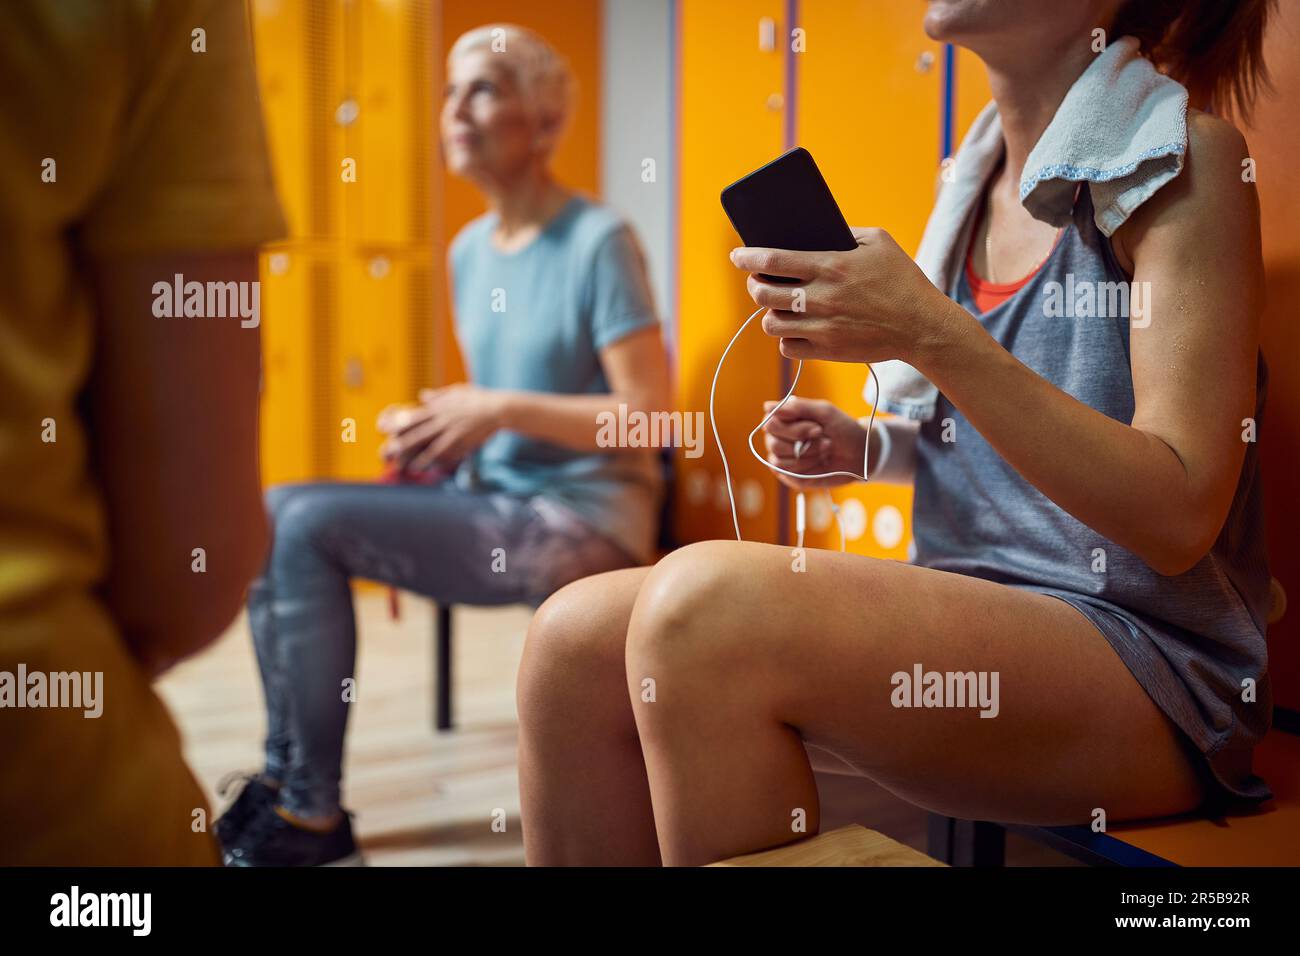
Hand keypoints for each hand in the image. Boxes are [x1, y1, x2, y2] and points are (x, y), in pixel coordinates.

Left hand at [377, 384, 505, 471]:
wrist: (497, 408)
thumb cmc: (478, 398)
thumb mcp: (456, 391)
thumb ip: (437, 396)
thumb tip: (422, 395)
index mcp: (437, 408)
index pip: (411, 416)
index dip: (394, 423)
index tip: (381, 428)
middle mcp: (439, 419)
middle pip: (413, 433)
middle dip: (397, 445)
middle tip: (383, 454)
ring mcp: (449, 431)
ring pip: (424, 445)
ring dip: (410, 456)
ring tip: (399, 465)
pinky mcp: (459, 441)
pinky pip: (441, 453)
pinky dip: (428, 460)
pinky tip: (420, 468)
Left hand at [729, 227, 967, 366]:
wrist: (922, 326)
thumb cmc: (902, 280)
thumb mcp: (879, 242)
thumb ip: (845, 233)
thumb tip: (815, 231)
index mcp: (831, 266)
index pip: (773, 260)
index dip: (748, 257)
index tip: (736, 255)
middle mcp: (821, 298)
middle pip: (764, 294)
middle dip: (754, 286)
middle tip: (758, 282)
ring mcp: (822, 328)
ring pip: (771, 324)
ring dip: (769, 313)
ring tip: (778, 306)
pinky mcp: (827, 351)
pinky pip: (787, 347)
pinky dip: (785, 338)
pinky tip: (794, 328)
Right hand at [762, 396, 865, 488]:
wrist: (859, 454)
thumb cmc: (842, 429)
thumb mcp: (824, 412)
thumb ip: (797, 408)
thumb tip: (766, 406)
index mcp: (782, 419)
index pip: (770, 423)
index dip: (794, 429)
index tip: (817, 428)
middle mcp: (777, 438)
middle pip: (774, 444)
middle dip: (804, 444)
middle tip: (825, 441)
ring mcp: (782, 458)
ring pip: (781, 461)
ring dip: (808, 457)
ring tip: (824, 451)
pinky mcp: (789, 476)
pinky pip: (789, 475)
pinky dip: (808, 469)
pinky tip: (820, 463)